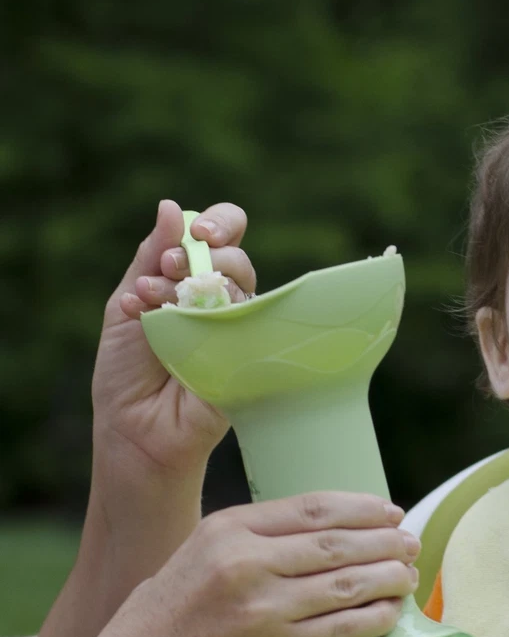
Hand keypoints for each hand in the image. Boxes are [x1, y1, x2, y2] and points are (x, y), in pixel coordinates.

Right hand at [82, 490, 419, 636]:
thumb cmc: (165, 615)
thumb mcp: (201, 552)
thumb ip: (256, 537)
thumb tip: (327, 532)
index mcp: (228, 527)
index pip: (314, 507)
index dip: (363, 508)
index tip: (389, 511)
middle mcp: (246, 560)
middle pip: (338, 542)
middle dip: (385, 541)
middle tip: (410, 543)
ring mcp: (262, 606)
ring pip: (346, 583)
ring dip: (388, 577)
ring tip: (408, 574)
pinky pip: (340, 628)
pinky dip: (374, 617)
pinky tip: (391, 611)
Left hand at [92, 199, 256, 477]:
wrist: (134, 429)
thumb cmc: (128, 372)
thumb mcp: (127, 304)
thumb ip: (150, 258)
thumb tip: (172, 207)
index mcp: (194, 281)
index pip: (224, 236)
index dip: (219, 224)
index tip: (196, 233)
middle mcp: (223, 303)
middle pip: (240, 260)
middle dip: (209, 253)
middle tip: (173, 267)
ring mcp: (241, 332)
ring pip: (247, 290)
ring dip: (200, 286)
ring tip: (158, 306)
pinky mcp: (252, 361)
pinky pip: (253, 329)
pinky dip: (217, 322)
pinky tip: (184, 335)